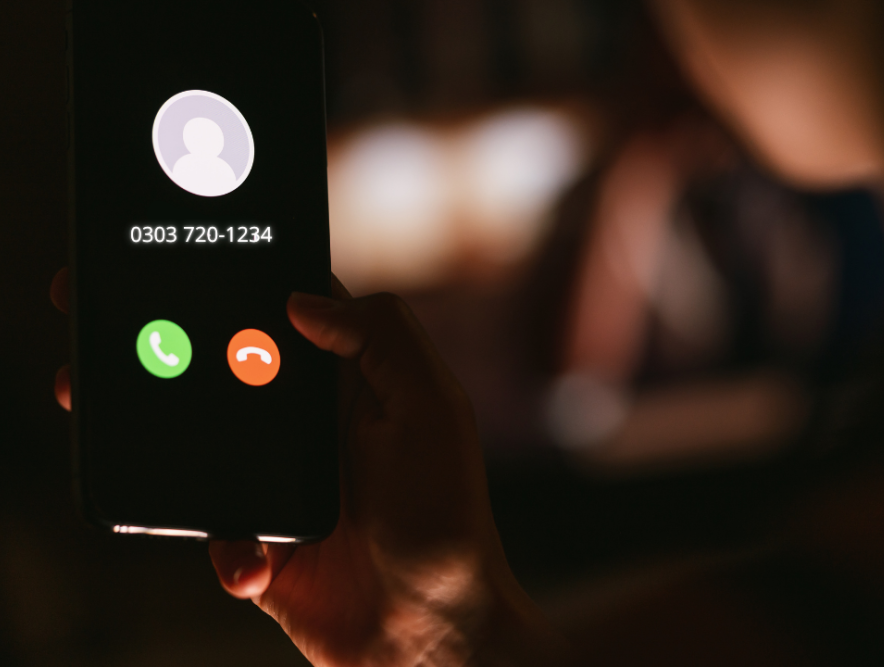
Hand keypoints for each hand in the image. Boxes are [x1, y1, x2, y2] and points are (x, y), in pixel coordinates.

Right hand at [51, 269, 561, 665]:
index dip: (242, 284)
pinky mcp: (259, 540)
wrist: (430, 632)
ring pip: (200, 445)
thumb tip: (303, 299)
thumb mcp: (432, 410)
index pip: (287, 315)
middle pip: (227, 371)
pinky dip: (228, 548)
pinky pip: (213, 530)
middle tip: (112, 341)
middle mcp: (310, 426)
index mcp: (349, 384)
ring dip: (167, 445)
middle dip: (171, 354)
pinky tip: (255, 563)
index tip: (182, 262)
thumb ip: (382, 339)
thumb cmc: (445, 516)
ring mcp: (279, 482)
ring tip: (117, 428)